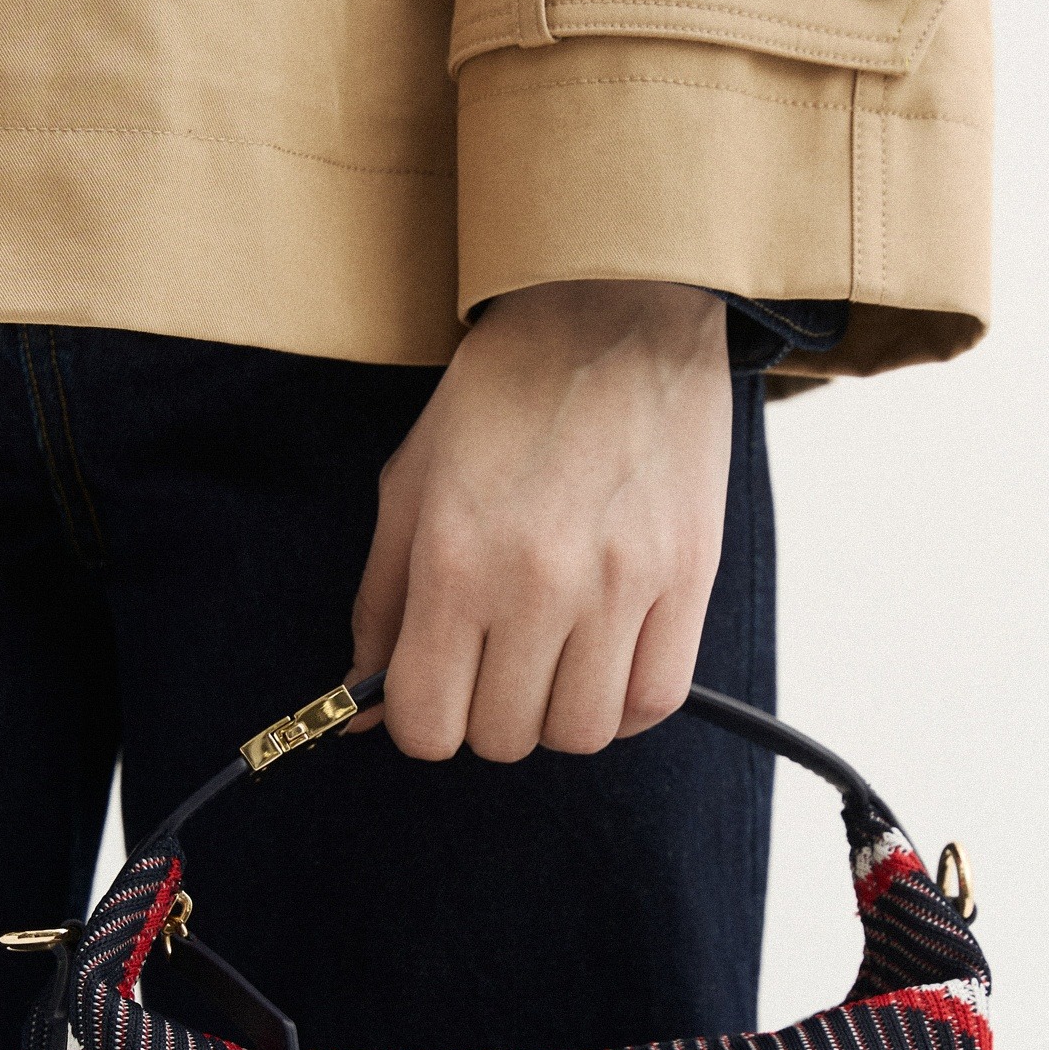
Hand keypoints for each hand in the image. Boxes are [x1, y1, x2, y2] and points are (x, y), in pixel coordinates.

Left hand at [347, 279, 732, 761]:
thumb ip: (381, 609)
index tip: (435, 692)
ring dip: (557, 716)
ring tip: (553, 662)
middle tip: (494, 664)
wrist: (611, 311)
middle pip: (504, 738)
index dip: (422, 723)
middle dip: (487, 716)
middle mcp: (537, 583)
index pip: (428, 724)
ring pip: (582, 733)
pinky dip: (624, 703)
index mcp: (455, 562)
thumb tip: (362, 714)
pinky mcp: (686, 578)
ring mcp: (620, 585)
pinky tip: (606, 661)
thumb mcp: (410, 489)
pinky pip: (656, 700)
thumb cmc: (501, 397)